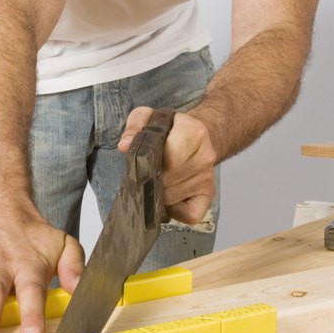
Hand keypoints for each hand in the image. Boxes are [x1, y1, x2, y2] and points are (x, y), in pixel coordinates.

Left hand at [118, 107, 216, 224]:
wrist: (195, 136)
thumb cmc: (168, 129)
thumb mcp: (148, 117)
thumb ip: (135, 127)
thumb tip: (124, 146)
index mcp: (194, 133)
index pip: (170, 158)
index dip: (150, 162)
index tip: (143, 159)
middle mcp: (205, 156)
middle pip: (168, 181)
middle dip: (150, 180)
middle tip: (146, 171)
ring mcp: (208, 178)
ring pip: (173, 199)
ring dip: (158, 194)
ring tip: (156, 180)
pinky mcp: (208, 195)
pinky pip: (189, 215)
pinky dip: (174, 211)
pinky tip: (168, 196)